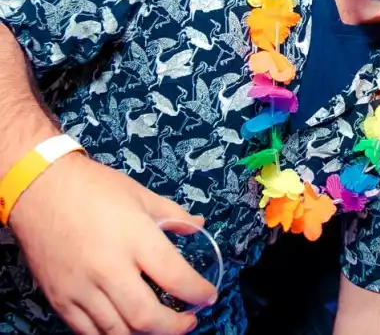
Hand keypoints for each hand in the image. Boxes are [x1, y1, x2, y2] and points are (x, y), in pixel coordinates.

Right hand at [9, 153, 216, 334]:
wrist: (41, 190)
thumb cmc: (94, 188)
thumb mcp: (141, 195)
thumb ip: (173, 215)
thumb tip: (199, 225)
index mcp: (135, 237)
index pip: (174, 276)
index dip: (197, 291)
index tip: (209, 296)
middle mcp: (109, 268)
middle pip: (146, 316)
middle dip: (174, 326)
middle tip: (189, 321)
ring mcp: (81, 288)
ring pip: (117, 332)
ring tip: (162, 326)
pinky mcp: (60, 300)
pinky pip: (88, 332)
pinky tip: (127, 328)